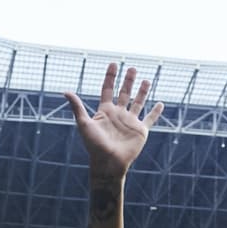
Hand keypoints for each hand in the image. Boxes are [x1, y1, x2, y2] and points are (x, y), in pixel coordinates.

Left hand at [64, 63, 163, 179]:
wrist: (108, 163)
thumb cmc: (94, 146)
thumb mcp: (84, 124)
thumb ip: (77, 107)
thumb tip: (66, 91)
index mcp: (105, 111)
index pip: (108, 89)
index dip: (111, 77)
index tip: (114, 64)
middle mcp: (118, 114)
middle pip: (124, 93)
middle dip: (128, 81)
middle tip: (132, 68)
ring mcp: (130, 122)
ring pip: (138, 103)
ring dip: (142, 92)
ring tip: (147, 80)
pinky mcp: (140, 131)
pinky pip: (150, 119)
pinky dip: (156, 112)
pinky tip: (160, 104)